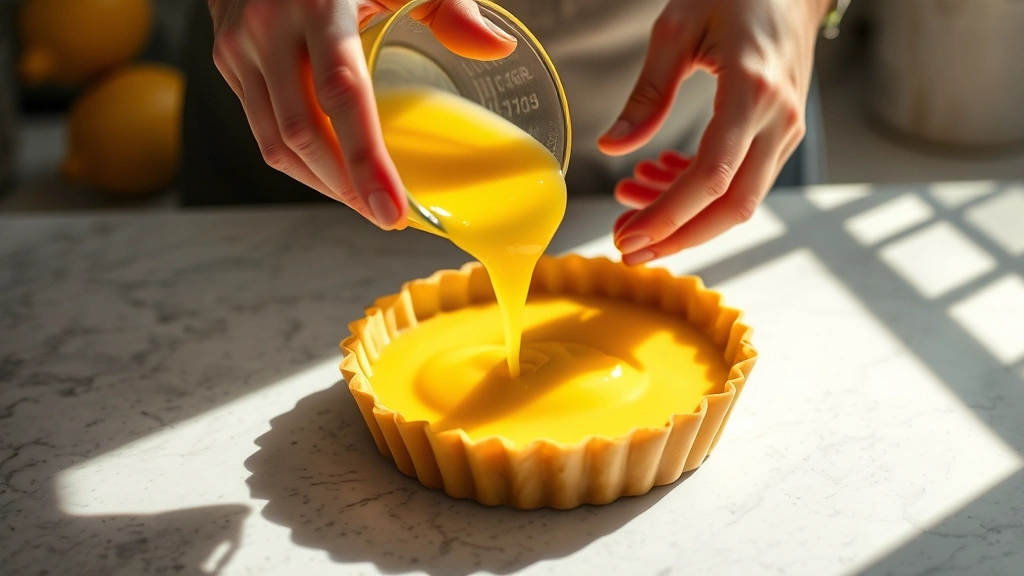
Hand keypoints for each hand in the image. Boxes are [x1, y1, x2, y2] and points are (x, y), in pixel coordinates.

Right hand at [209, 0, 516, 228]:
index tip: (393, 210)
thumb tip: (498, 49)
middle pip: (303, 134)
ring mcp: (239, 48)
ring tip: (365, 204)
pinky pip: (262, 128)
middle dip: (347, 189)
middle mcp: (268, 27)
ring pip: (276, 142)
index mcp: (316, 2)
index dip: (366, 161)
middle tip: (388, 218)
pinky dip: (301, 159)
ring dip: (323, 183)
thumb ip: (450, 6)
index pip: (341, 96)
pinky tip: (334, 173)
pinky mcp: (228, 63)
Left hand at [599, 0, 829, 264]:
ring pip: (737, 200)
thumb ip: (646, 94)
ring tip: (628, 204)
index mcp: (752, 91)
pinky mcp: (779, 133)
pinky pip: (741, 179)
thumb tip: (612, 146)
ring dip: (683, 214)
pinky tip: (657, 175)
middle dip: (676, 237)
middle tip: (627, 247)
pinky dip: (698, 190)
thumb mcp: (677, 30)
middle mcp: (778, 119)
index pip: (712, 177)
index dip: (668, 216)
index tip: (628, 235)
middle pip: (732, 207)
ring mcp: (785, 130)